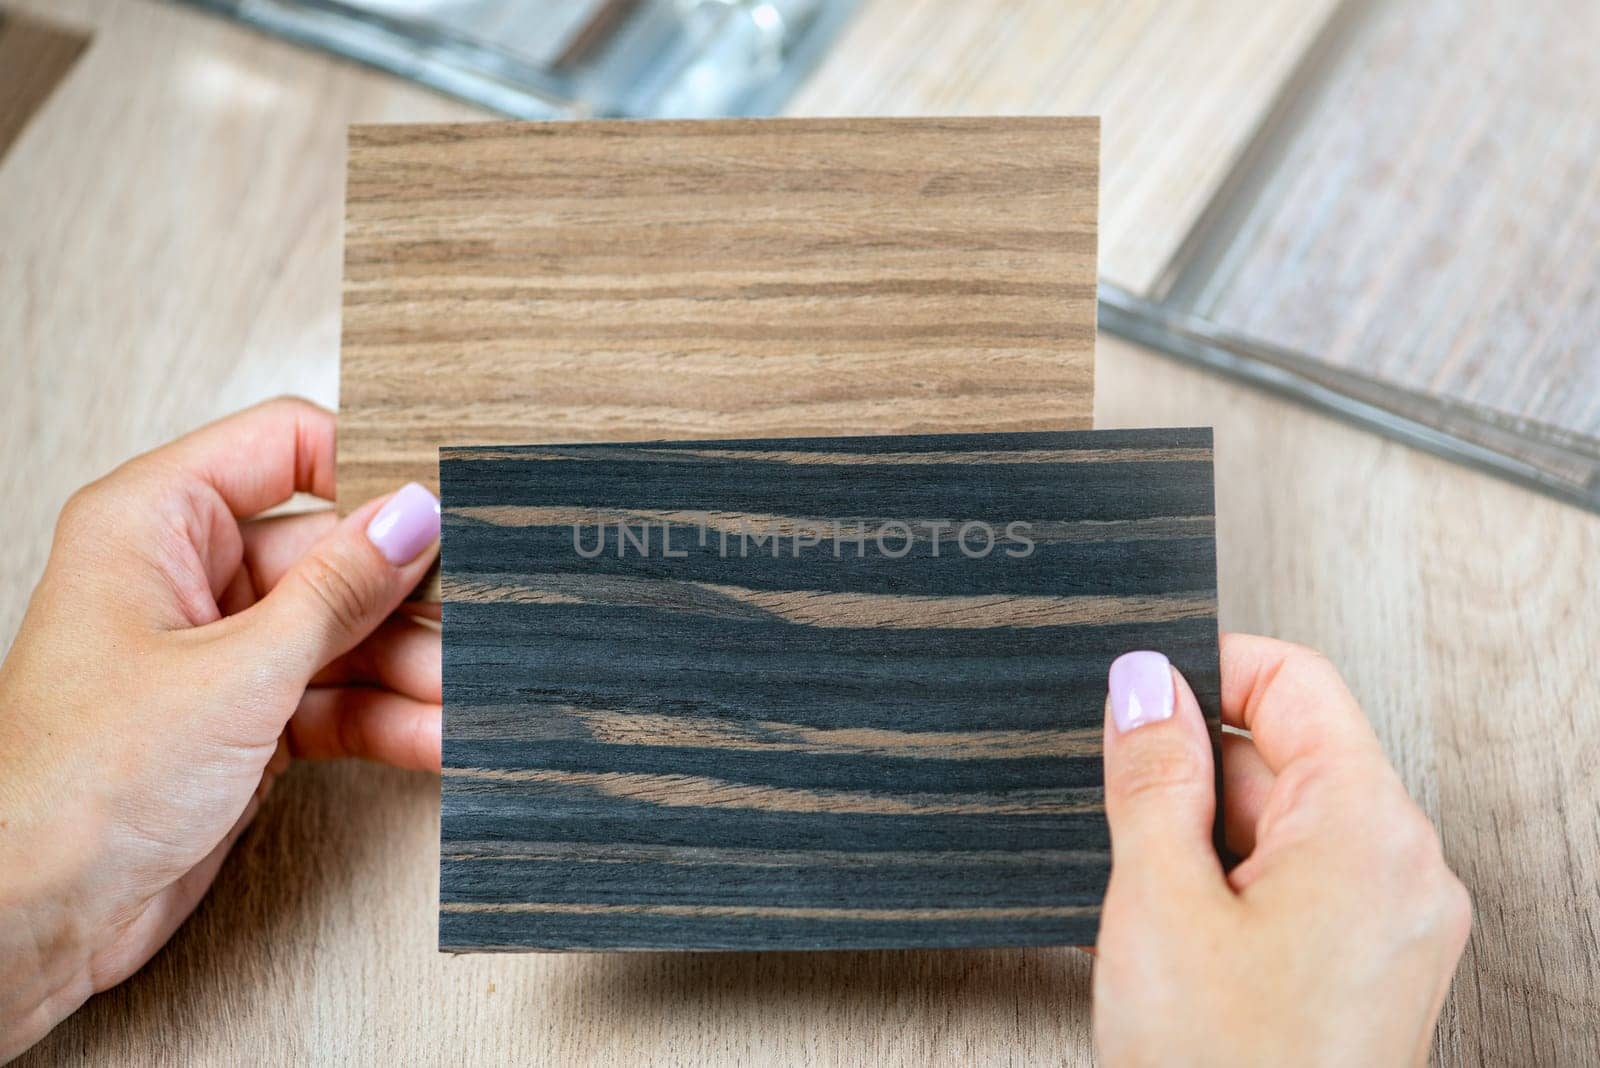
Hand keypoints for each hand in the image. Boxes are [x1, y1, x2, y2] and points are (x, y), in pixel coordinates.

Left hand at [0, 398, 442, 1059]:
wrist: (34, 916)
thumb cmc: (74, 786)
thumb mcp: (238, 671)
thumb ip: (338, 589)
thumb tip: (410, 517)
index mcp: (156, 523)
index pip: (284, 446)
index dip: (366, 470)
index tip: (438, 507)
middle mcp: (187, 578)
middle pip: (330, 552)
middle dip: (405, 597)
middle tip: (473, 620)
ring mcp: (218, 651)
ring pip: (343, 633)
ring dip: (409, 668)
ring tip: (463, 696)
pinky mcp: (242, 719)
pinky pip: (335, 697)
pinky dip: (386, 719)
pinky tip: (434, 736)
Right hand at [1093, 636, 1470, 1065]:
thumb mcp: (1159, 900)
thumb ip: (1152, 773)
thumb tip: (1144, 682)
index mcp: (1367, 827)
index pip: (1295, 679)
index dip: (1208, 670)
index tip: (1139, 696)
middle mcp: (1403, 866)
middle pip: (1287, 752)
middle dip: (1194, 775)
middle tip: (1131, 835)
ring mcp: (1395, 920)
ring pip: (1284, 822)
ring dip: (1204, 841)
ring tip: (1156, 913)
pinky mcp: (1373, 965)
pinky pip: (1297, 883)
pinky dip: (1230, 889)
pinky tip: (1179, 942)